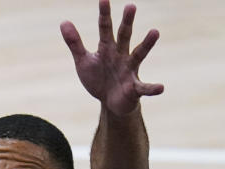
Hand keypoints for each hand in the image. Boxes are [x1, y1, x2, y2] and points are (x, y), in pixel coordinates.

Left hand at [61, 0, 162, 114]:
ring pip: (138, 54)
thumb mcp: (83, 61)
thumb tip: (63, 21)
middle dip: (127, 22)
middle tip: (130, 5)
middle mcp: (121, 55)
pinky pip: (144, 88)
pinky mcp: (134, 88)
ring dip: (146, 44)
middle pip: (124, 35)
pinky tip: (161, 88)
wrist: (110, 102)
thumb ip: (75, 43)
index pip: (105, 28)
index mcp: (107, 48)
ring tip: (155, 31)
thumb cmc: (98, 79)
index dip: (104, 14)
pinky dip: (152, 88)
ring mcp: (129, 70)